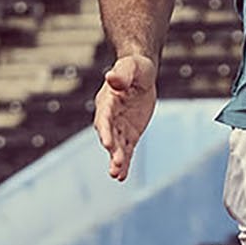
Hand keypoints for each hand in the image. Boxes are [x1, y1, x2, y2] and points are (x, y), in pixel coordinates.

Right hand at [93, 53, 159, 181]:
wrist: (140, 74)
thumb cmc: (135, 68)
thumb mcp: (131, 67)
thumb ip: (122, 74)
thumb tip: (111, 76)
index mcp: (108, 101)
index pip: (105, 118)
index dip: (105, 130)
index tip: (106, 142)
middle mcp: (110, 117)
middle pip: (109, 135)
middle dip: (112, 149)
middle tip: (115, 164)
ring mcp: (119, 127)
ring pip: (117, 146)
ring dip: (116, 160)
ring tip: (116, 175)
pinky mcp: (129, 134)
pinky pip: (126, 150)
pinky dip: (124, 162)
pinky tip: (121, 177)